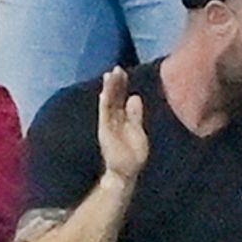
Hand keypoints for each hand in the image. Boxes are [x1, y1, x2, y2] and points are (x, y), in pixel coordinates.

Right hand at [92, 67, 150, 184]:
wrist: (125, 173)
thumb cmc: (132, 154)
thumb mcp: (137, 130)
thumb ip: (135, 114)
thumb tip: (135, 96)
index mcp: (121, 118)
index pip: (120, 98)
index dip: (121, 85)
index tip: (122, 72)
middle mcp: (113, 120)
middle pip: (113, 97)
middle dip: (114, 83)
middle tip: (116, 68)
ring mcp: (108, 125)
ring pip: (108, 103)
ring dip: (108, 90)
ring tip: (110, 76)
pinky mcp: (105, 132)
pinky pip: (105, 115)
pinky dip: (104, 104)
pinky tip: (105, 94)